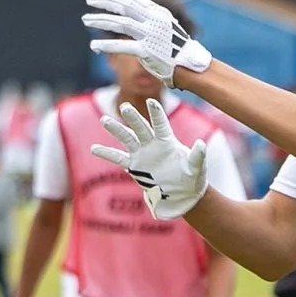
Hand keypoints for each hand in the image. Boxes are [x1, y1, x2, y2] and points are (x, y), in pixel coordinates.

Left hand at [81, 0, 210, 82]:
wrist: (190, 67)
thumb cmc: (174, 48)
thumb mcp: (164, 27)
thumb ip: (148, 18)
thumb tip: (129, 10)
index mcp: (158, 13)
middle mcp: (155, 21)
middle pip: (125, 6)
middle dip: (105, 1)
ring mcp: (151, 35)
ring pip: (121, 24)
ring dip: (100, 21)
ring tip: (85, 19)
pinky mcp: (148, 51)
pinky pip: (123, 46)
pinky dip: (107, 45)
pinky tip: (93, 45)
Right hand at [91, 99, 210, 218]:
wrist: (181, 194)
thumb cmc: (192, 179)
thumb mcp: (196, 168)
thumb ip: (197, 156)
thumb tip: (201, 144)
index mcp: (168, 142)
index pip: (161, 124)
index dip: (156, 114)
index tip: (150, 102)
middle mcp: (153, 144)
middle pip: (141, 128)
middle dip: (133, 118)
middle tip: (125, 107)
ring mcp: (142, 154)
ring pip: (127, 139)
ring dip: (116, 130)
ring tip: (104, 120)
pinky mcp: (134, 166)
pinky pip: (118, 158)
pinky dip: (107, 154)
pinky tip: (94, 149)